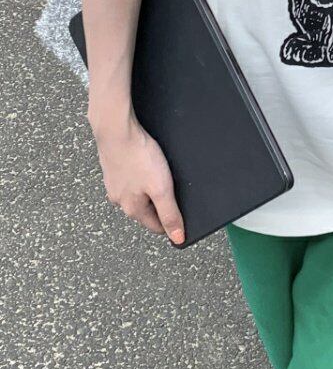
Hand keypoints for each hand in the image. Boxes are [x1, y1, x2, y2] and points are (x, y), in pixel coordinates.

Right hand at [88, 106, 184, 244]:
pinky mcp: (113, 169)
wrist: (117, 130)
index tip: (182, 219)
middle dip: (160, 205)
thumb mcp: (161, 188)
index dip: (171, 223)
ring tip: (161, 177)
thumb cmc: (139, 157)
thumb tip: (177, 238)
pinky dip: (141, 175)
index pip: (156, 226)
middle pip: (146, 210)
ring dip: (150, 189)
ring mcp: (114, 184)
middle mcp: (120, 200)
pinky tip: (146, 165)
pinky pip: (131, 179)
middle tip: (174, 193)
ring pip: (137, 193)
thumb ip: (170, 214)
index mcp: (133, 209)